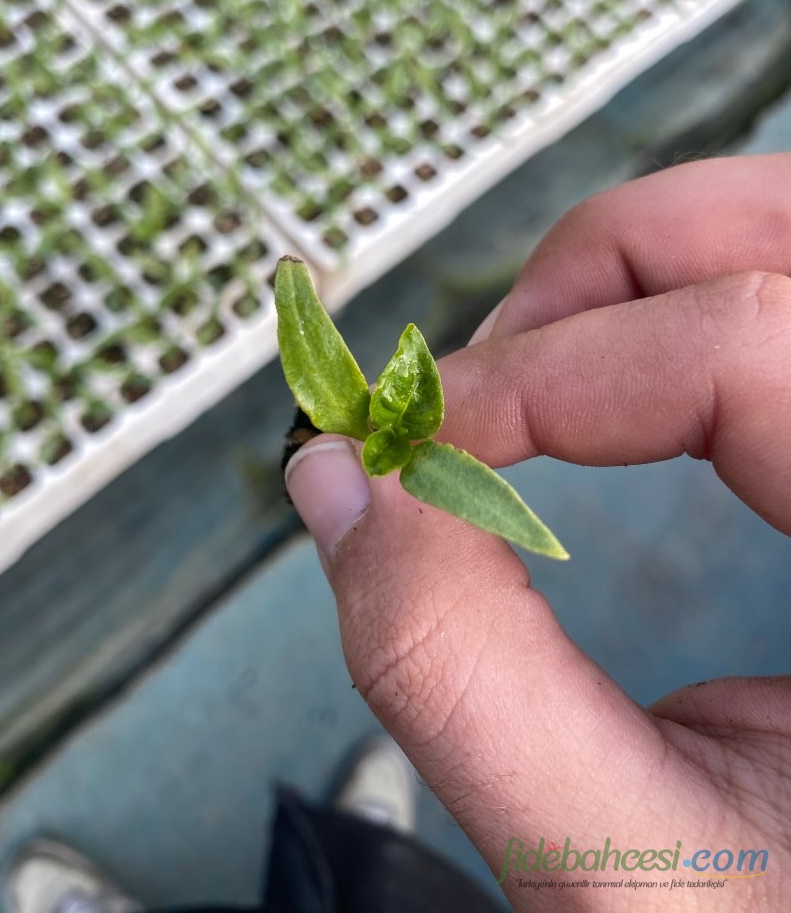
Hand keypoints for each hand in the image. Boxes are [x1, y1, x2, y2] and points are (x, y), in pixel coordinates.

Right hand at [285, 154, 790, 909]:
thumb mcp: (626, 866)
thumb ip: (461, 674)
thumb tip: (339, 486)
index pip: (747, 348)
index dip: (541, 380)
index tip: (407, 444)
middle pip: (788, 234)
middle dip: (607, 264)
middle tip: (488, 371)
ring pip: (783, 244)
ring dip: (643, 268)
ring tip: (539, 366)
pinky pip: (777, 315)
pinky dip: (675, 309)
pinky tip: (613, 385)